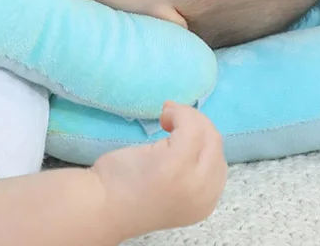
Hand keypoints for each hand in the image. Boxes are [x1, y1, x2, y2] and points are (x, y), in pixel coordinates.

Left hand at [90, 102, 226, 239]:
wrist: (101, 206)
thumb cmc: (126, 192)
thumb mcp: (170, 187)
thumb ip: (188, 171)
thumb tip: (193, 134)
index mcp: (205, 203)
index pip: (218, 160)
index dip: (201, 139)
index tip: (178, 130)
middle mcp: (205, 195)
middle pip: (216, 144)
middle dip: (197, 123)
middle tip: (169, 117)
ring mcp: (192, 180)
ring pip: (208, 133)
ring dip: (188, 117)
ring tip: (165, 118)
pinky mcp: (175, 164)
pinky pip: (192, 127)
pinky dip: (180, 113)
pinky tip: (163, 117)